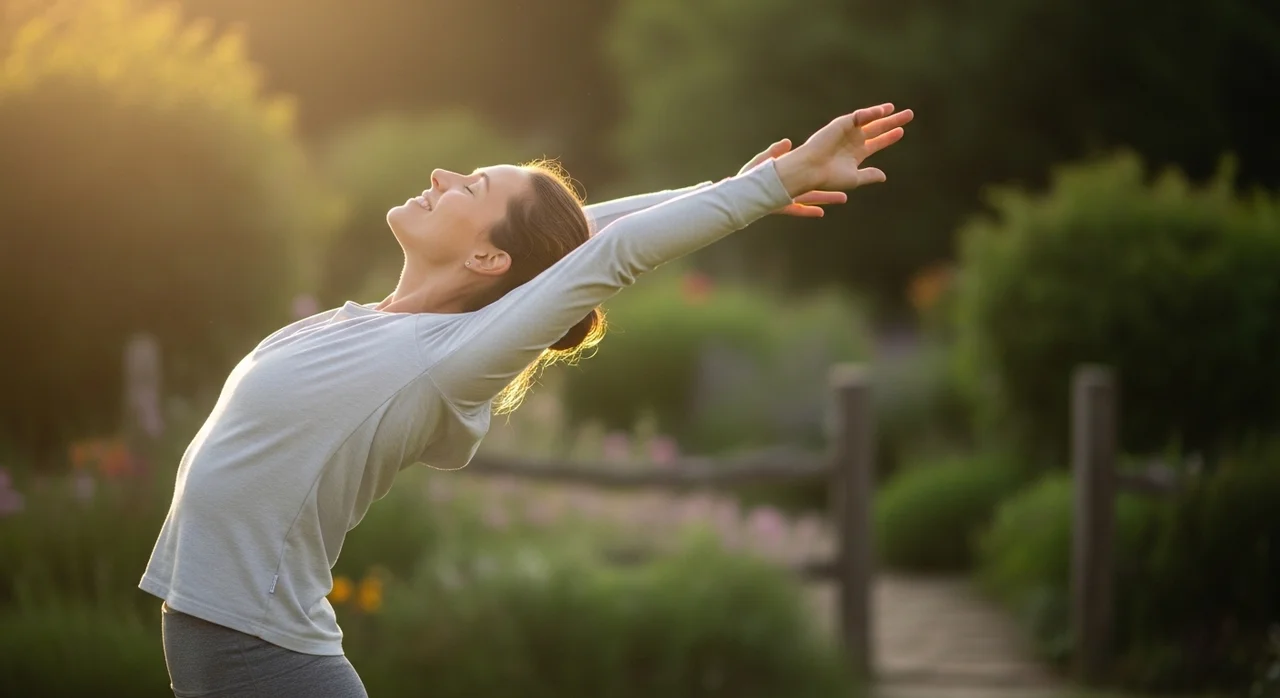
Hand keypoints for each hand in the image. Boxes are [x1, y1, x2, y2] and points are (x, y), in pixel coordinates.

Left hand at [738, 139, 847, 217]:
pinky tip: (821, 213)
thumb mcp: (762, 161)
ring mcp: (788, 197)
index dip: (822, 166)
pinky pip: (798, 210)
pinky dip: (808, 211)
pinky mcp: (782, 207)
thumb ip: (775, 152)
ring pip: (811, 197)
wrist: (738, 195)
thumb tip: (786, 141)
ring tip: (844, 197)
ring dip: (827, 198)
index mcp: (789, 173)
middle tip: (849, 180)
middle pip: (816, 184)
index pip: (809, 168)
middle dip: (832, 182)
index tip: (836, 161)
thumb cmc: (748, 176)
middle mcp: (791, 186)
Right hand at [773, 103, 913, 197]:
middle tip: (909, 114)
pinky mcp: (841, 124)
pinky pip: (859, 116)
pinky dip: (870, 113)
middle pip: (878, 128)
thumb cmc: (829, 178)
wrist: (811, 170)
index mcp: (856, 154)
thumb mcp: (854, 179)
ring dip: (883, 113)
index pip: (877, 143)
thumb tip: (884, 176)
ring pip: (870, 120)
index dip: (889, 137)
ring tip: (896, 108)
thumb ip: (868, 175)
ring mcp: (847, 131)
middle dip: (893, 121)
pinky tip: (883, 111)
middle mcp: (853, 141)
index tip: (901, 132)